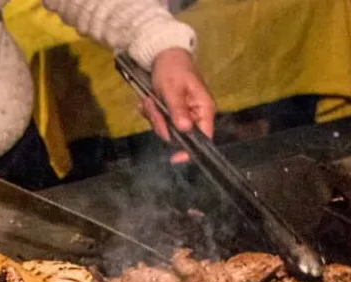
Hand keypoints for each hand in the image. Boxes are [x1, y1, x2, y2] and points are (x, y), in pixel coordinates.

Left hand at [141, 48, 215, 162]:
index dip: (191, 150)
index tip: (174, 157)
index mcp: (203, 109)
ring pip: (166, 129)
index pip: (204, 137)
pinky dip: (150, 112)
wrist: (163, 54)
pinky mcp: (171, 113)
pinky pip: (159, 121)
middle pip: (179, 136)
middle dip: (161, 124)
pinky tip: (147, 100)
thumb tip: (185, 129)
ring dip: (153, 117)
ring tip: (148, 100)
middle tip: (151, 107)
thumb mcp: (172, 88)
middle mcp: (195, 115)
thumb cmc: (173, 68)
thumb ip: (178, 109)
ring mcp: (182, 115)